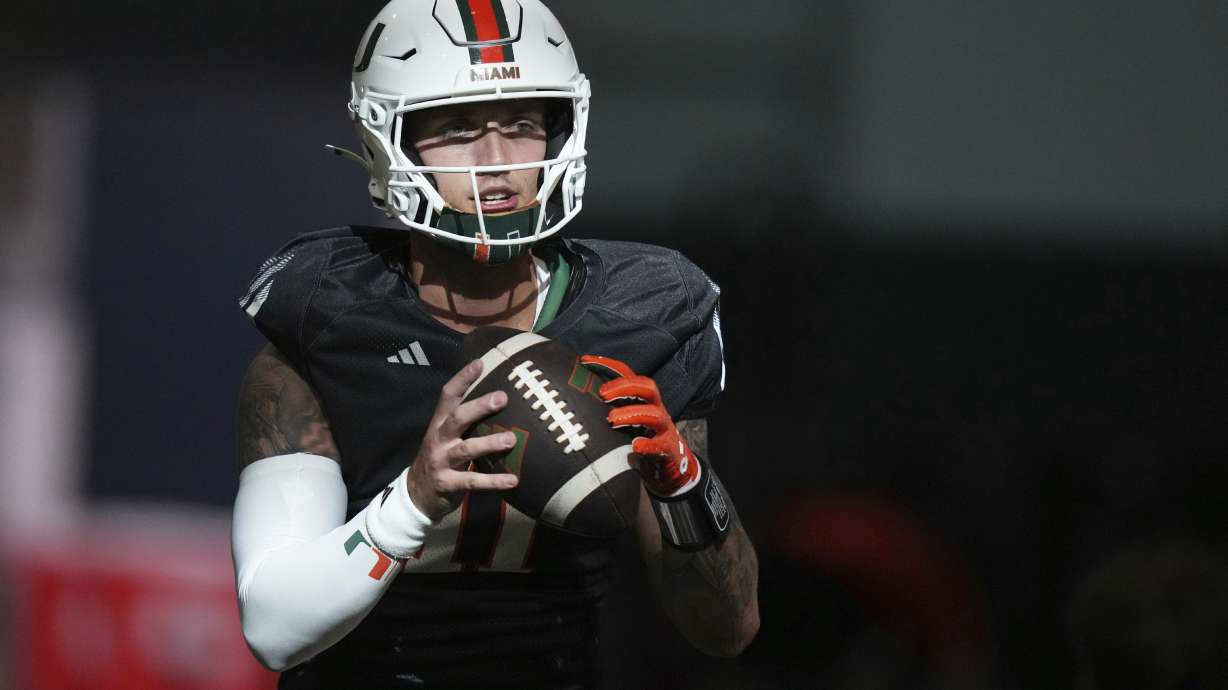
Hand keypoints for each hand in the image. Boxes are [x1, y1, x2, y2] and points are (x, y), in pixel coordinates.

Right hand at [406, 359, 519, 520]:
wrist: (416, 493)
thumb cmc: (440, 457)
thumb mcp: (446, 435)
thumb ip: (465, 420)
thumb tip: (499, 398)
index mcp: (439, 423)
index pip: (448, 396)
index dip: (462, 379)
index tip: (480, 363)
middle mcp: (439, 439)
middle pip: (457, 418)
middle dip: (479, 407)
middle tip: (502, 398)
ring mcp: (442, 461)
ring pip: (466, 450)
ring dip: (489, 444)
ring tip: (511, 439)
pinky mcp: (448, 484)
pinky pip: (472, 481)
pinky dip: (493, 481)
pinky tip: (513, 480)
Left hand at [579, 355, 699, 496]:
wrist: (670, 466)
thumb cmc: (642, 438)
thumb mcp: (626, 420)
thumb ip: (608, 409)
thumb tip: (574, 401)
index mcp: (643, 399)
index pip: (628, 374)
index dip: (608, 364)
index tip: (585, 361)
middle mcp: (656, 408)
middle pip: (647, 387)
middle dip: (625, 387)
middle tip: (603, 394)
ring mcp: (664, 429)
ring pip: (654, 414)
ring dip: (632, 414)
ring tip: (612, 419)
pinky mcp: (668, 449)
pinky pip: (660, 445)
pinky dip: (648, 445)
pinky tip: (635, 446)